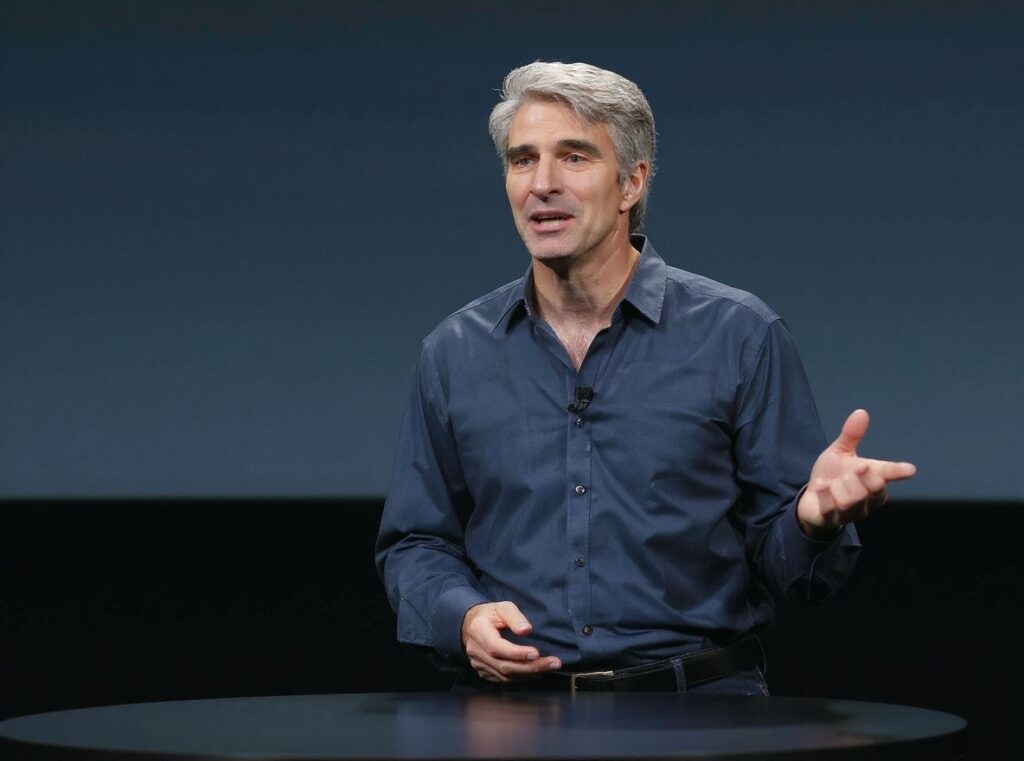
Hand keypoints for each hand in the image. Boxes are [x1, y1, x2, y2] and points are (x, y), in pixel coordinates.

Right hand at [461, 601, 561, 682]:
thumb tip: (527, 630)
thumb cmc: (490, 614)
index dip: (516, 653)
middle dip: (530, 667)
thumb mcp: (503, 607)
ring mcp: (478, 663)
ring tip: (548, 667)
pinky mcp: (483, 671)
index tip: (536, 653)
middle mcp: (475, 650)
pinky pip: (503, 680)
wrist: (472, 625)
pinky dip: (520, 678)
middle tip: (553, 663)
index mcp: (478, 630)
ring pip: (504, 676)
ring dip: (528, 674)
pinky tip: (534, 672)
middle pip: (503, 665)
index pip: (496, 647)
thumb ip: (515, 616)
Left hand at [797, 409, 916, 537]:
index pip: (888, 475)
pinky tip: (821, 485)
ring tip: (831, 482)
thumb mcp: (840, 453)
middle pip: (871, 488)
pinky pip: (830, 507)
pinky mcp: (833, 519)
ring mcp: (851, 512)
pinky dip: (825, 494)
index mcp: (874, 481)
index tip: (909, 469)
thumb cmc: (833, 475)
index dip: (897, 471)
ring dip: (838, 486)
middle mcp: (868, 500)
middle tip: (854, 468)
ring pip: (851, 499)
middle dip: (860, 476)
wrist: (812, 500)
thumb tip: (861, 412)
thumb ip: (851, 436)